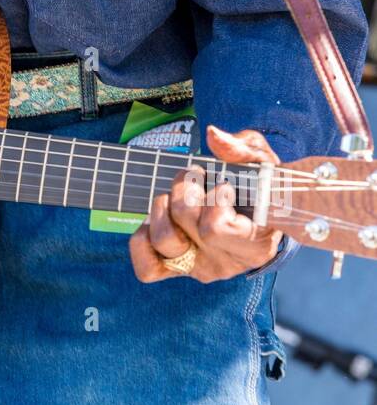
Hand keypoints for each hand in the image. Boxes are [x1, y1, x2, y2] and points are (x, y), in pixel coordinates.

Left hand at [129, 125, 283, 282]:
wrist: (260, 217)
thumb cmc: (260, 188)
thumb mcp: (261, 163)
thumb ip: (242, 149)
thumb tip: (212, 135)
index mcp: (253, 245)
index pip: (215, 227)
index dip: (213, 197)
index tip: (224, 184)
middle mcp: (226, 264)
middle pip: (186, 221)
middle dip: (185, 188)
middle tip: (197, 176)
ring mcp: (200, 268)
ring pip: (164, 239)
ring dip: (162, 207)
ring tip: (178, 194)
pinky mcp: (179, 268)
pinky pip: (148, 267)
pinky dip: (143, 238)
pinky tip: (160, 216)